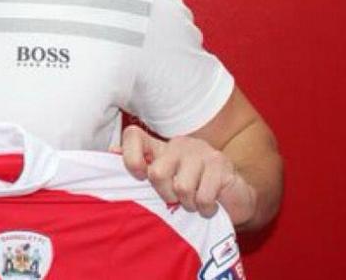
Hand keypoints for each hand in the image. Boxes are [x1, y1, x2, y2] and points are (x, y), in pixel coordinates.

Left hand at [118, 124, 256, 224]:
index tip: (140, 176)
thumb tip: (110, 152)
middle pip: (157, 173)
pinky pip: (203, 196)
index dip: (130, 158)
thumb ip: (141, 169)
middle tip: (177, 199)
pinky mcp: (221, 163)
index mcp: (161, 148)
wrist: (235, 199)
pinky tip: (210, 206)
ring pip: (181, 188)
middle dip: (166, 195)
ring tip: (195, 202)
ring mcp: (201, 152)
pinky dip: (205, 209)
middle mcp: (179, 144)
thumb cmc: (194, 192)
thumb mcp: (164, 183)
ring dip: (189, 205)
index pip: (133, 136)